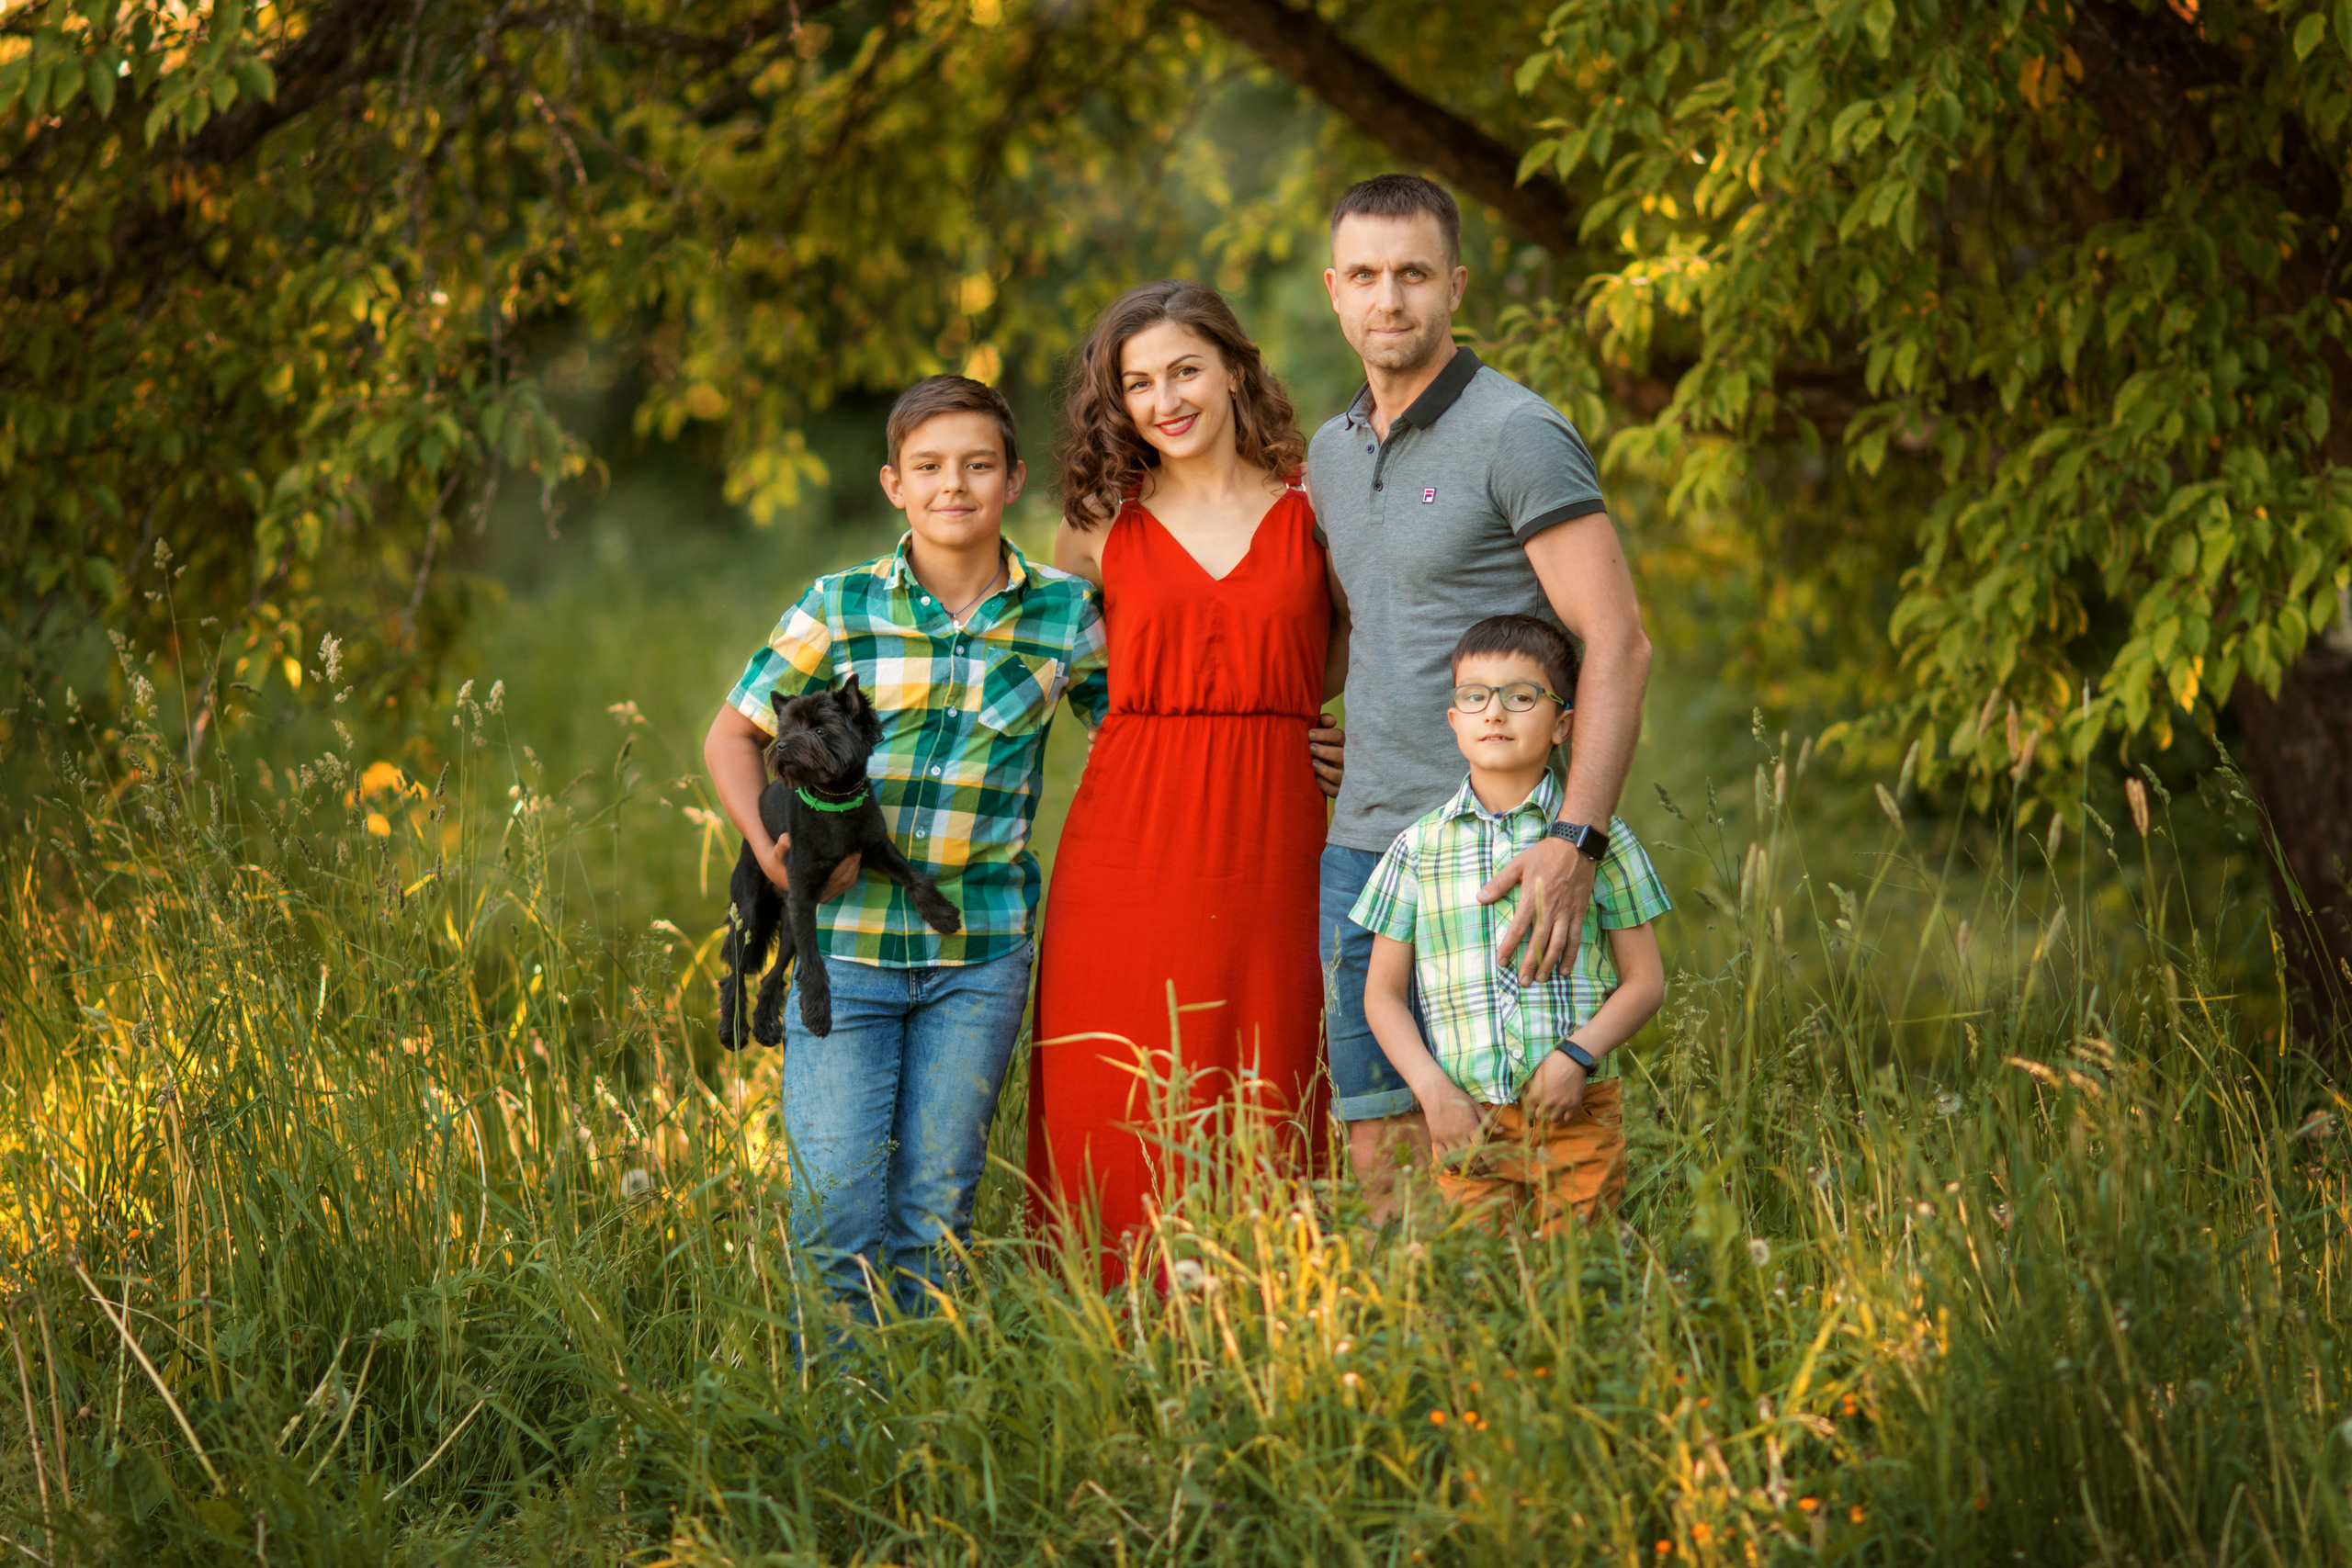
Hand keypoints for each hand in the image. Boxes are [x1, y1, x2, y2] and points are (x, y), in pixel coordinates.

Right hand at [757, 837, 862, 901]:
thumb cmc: (778, 860)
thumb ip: (781, 845)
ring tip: (858, 850)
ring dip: (856, 867)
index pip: (835, 879)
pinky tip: (856, 858)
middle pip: (845, 880)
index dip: (846, 865)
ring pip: (849, 882)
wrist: (778, 872)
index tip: (851, 851)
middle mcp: (819, 896)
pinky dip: (854, 871)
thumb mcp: (776, 852)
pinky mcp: (832, 893)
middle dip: (854, 864)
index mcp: (809, 889)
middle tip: (858, 847)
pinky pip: (848, 883)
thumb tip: (786, 838)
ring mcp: (827, 896)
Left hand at [1309, 714, 1345, 798]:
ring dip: (1324, 769)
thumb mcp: (1326, 737)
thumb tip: (1331, 719)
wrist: (1332, 775)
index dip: (1325, 734)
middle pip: (1341, 755)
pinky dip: (1325, 785)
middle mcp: (1349, 760)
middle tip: (1311, 748)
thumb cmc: (1326, 750)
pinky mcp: (1341, 791)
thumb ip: (1324, 723)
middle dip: (1324, 751)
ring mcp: (1346, 777)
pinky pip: (1334, 790)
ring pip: (1338, 775)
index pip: (1339, 736)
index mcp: (1346, 744)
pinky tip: (1316, 779)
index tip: (1310, 734)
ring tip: (1313, 763)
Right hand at [1421, 1084, 1487, 1167]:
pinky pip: (1443, 1158)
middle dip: (1480, 1169)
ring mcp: (1446, 1139)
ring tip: (1474, 1174)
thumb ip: (1489, 1121)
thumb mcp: (1476, 1107)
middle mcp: (1459, 1135)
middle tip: (1486, 1173)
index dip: (1490, 1162)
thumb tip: (1502, 1131)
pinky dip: (1450, 1166)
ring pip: (1458, 1161)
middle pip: (1471, 1159)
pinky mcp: (1436, 1140)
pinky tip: (1456, 1170)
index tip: (1494, 1168)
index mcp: (1471, 1127)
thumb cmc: (1458, 1099)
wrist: (1435, 1094)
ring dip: (1467, 1170)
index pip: (1483, 1149)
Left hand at [1480, 835, 1595, 983]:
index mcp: (1532, 898)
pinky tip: (1565, 969)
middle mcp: (1550, 909)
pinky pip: (1576, 938)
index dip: (1509, 947)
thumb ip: (1499, 883)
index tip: (1502, 962)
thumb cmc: (1545, 854)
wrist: (1576, 846)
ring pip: (1558, 944)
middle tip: (1523, 981)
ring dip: (1549, 964)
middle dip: (1530, 964)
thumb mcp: (1518, 864)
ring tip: (1542, 979)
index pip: (1518, 928)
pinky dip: (1571, 955)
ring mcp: (1566, 912)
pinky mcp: (1579, 912)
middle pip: (1539, 942)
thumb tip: (1480, 897)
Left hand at [1520, 1048, 1587, 1123]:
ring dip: (1554, 1114)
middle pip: (1540, 1117)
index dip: (1531, 1109)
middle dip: (1541, 1111)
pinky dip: (1566, 1115)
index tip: (1534, 1108)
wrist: (1572, 1060)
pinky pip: (1568, 1119)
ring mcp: (1561, 1105)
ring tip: (1556, 1106)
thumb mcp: (1537, 1075)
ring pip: (1553, 1119)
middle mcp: (1547, 1103)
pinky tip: (1566, 1108)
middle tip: (1546, 1105)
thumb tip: (1525, 1095)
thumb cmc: (1552, 1064)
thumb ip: (1530, 1088)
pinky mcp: (1573, 1105)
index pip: (1528, 1111)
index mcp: (1535, 1095)